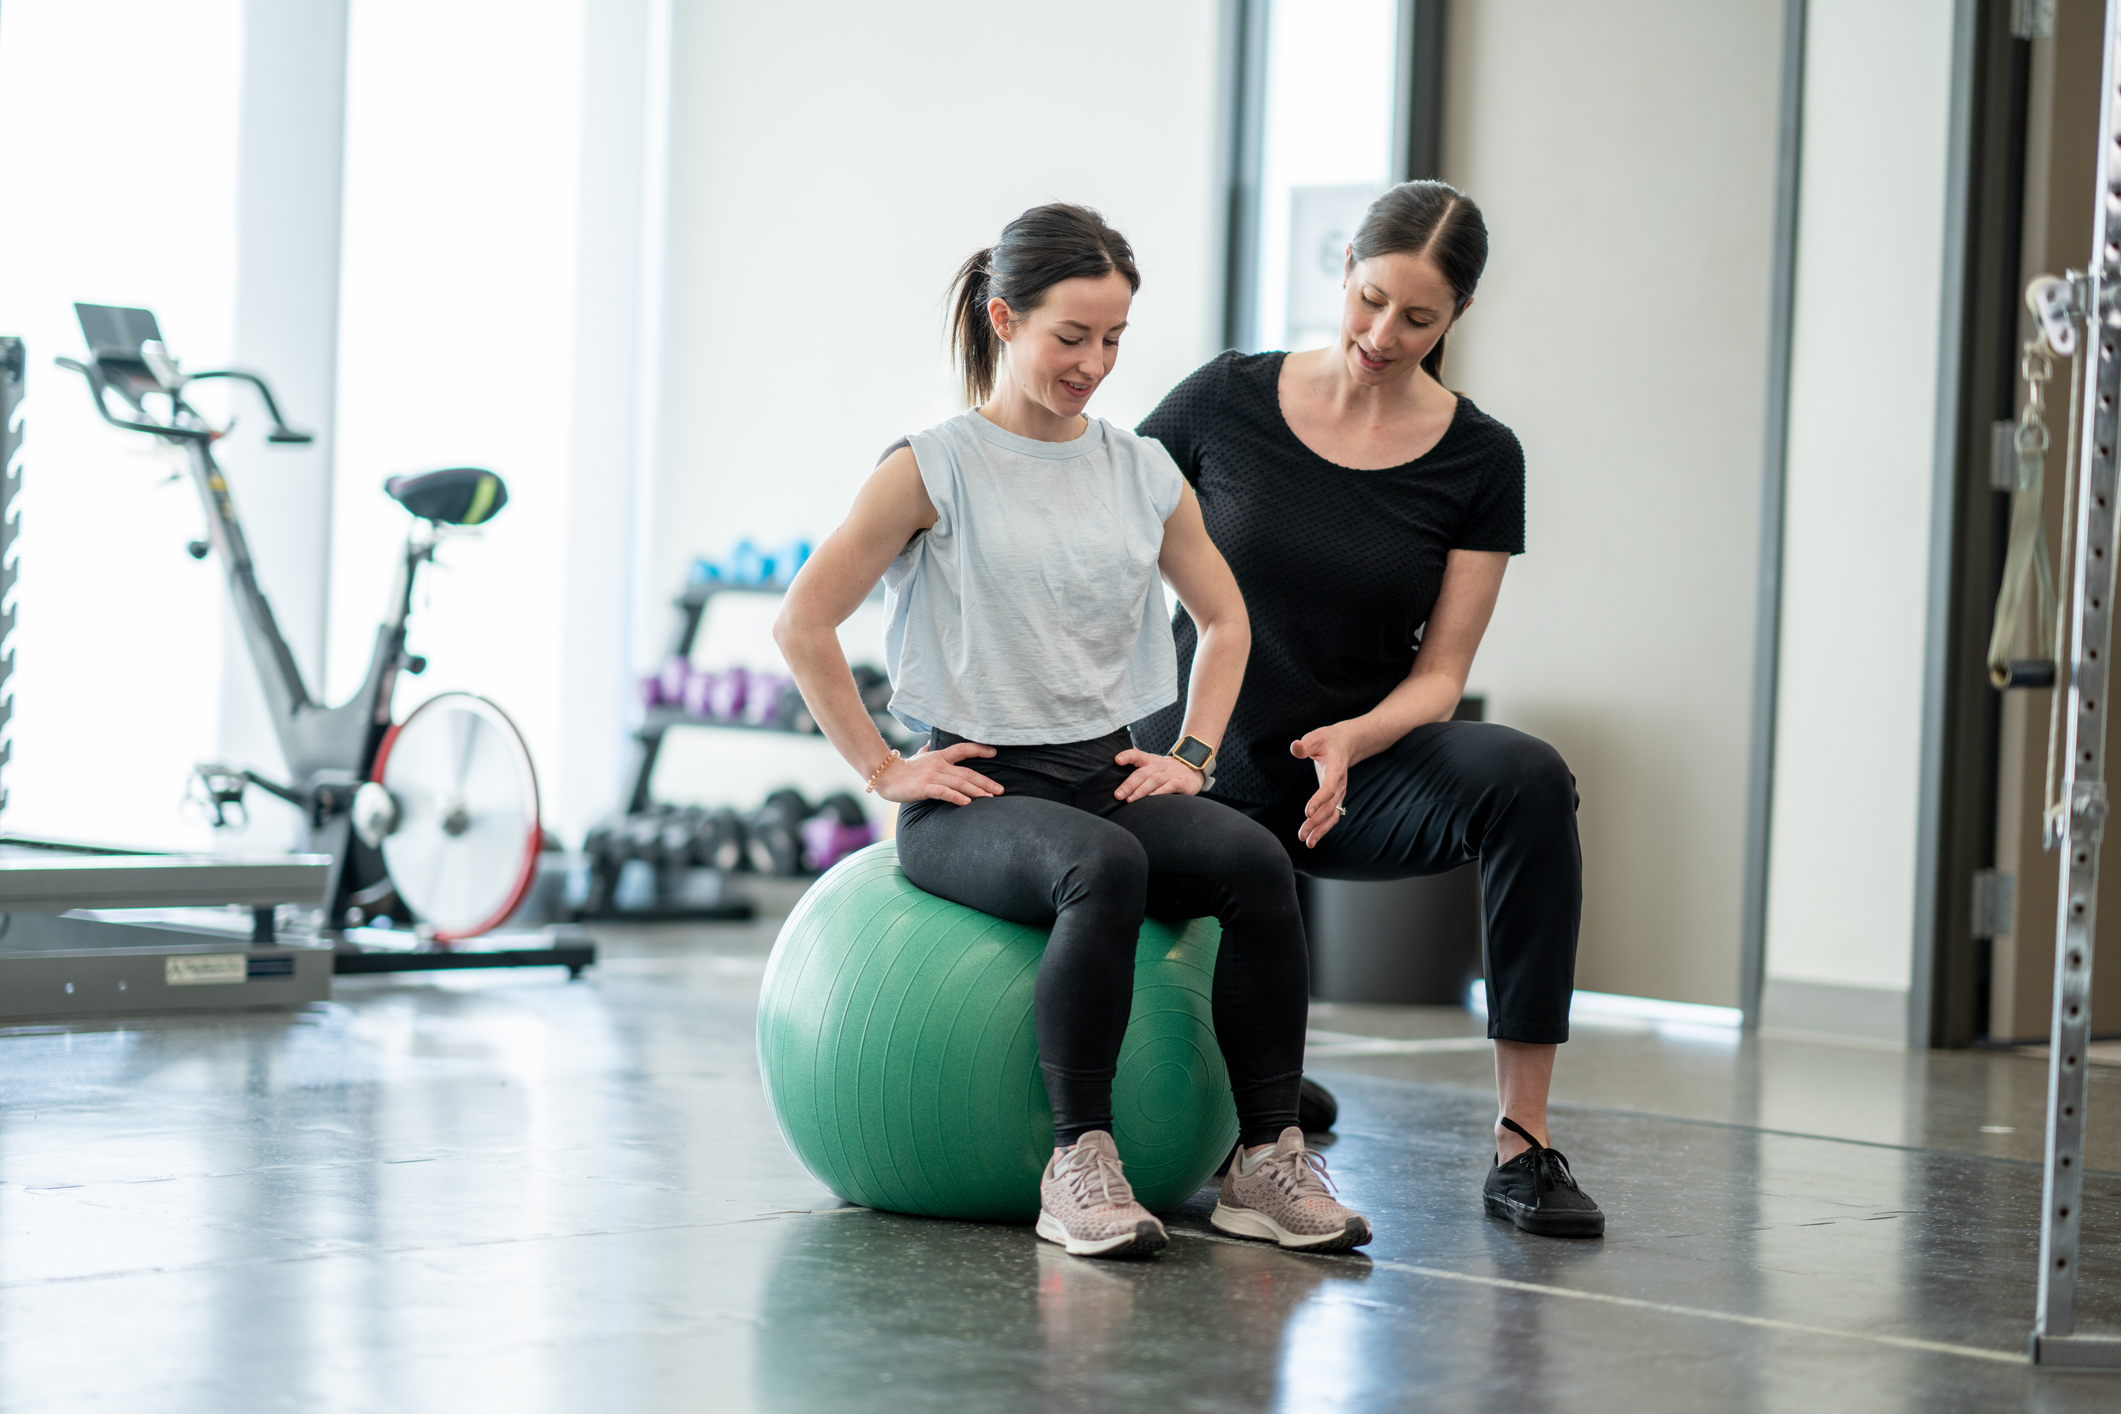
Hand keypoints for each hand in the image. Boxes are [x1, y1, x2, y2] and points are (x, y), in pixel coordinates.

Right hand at [874, 740, 1002, 805]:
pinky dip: (956, 797)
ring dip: (977, 791)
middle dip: (986, 782)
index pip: (963, 749)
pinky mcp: (924, 788)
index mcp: (939, 756)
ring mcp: (932, 776)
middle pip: (968, 772)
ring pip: (959, 783)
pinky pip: (944, 792)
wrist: (884, 776)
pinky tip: (967, 803)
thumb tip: (929, 742)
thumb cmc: (903, 768)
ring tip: (990, 799)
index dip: (979, 749)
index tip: (995, 752)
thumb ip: (927, 750)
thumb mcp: (918, 756)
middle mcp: (938, 764)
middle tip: (1000, 790)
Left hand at [1112, 748, 1205, 801]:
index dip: (1127, 756)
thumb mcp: (1151, 763)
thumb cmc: (1166, 769)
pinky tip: (1152, 798)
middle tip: (1118, 794)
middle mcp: (1159, 766)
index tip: (1116, 760)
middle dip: (1129, 784)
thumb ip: (1136, 762)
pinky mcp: (1182, 782)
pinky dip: (1160, 792)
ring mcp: (1170, 773)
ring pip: (1154, 780)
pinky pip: (1170, 786)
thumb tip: (1114, 758)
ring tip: (1130, 800)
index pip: (1137, 755)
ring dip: (1141, 790)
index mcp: (1149, 760)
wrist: (1193, 769)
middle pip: (1142, 773)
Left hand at [1290, 723, 1356, 846]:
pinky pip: (1331, 816)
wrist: (1344, 744)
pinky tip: (1311, 839)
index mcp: (1336, 769)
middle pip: (1330, 807)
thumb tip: (1294, 747)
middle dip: (1316, 822)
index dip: (1319, 800)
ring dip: (1320, 830)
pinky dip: (1323, 828)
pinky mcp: (1336, 798)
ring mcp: (1339, 793)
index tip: (1307, 812)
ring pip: (1332, 815)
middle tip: (1301, 834)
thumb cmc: (1326, 740)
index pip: (1329, 788)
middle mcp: (1340, 784)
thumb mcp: (1315, 738)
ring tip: (1307, 842)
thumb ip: (1304, 745)